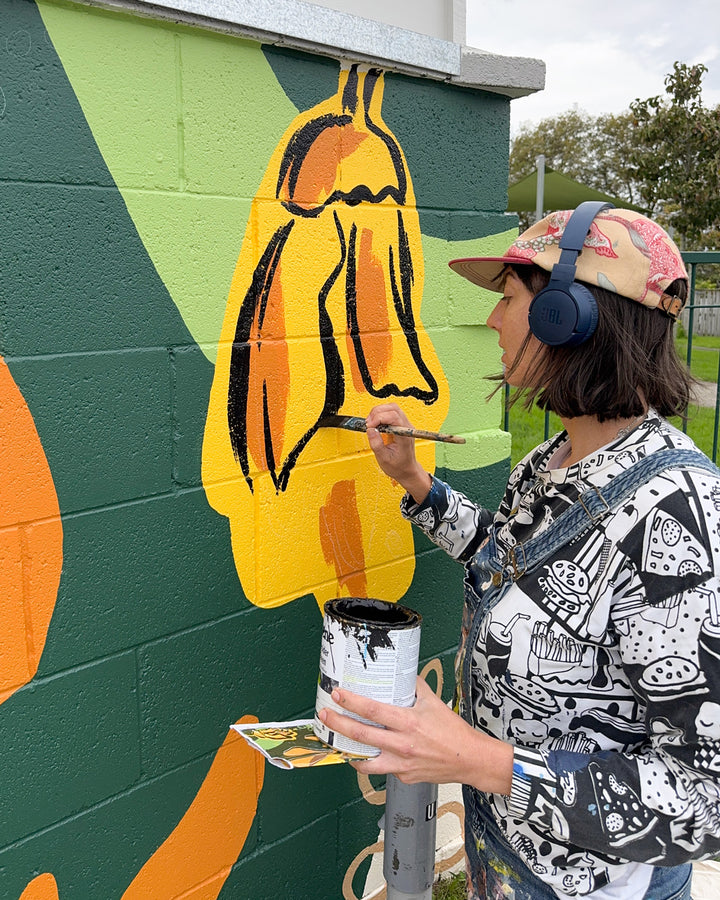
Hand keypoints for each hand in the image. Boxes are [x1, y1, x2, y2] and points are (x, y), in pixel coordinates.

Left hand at [318, 677, 512, 792]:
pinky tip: (364, 754)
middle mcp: (402, 745)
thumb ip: (415, 687)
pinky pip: (381, 768)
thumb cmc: (453, 731)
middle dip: (339, 724)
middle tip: (325, 716)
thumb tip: (401, 674)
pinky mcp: (403, 776)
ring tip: (335, 741)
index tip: (337, 695)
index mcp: (409, 723)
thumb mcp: (433, 702)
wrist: (469, 760)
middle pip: (362, 735)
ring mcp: (401, 764)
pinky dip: (371, 761)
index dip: (352, 702)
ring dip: (347, 750)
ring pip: (365, 760)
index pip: (373, 711)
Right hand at [365, 403, 431, 502]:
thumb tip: (370, 430)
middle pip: (393, 408)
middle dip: (377, 413)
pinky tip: (376, 423)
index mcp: (404, 435)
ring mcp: (405, 425)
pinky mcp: (401, 425)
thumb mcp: (384, 458)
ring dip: (379, 412)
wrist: (407, 470)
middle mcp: (406, 427)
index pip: (393, 416)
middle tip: (368, 424)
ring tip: (371, 423)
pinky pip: (392, 413)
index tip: (369, 426)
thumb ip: (376, 444)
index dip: (378, 418)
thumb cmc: (398, 466)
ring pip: (392, 408)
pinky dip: (381, 415)